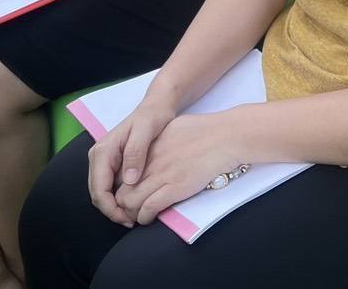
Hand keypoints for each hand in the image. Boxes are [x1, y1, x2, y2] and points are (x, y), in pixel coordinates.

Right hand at [87, 95, 177, 226]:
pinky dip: (118, 197)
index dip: (111, 208)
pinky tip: (134, 202)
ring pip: (102, 191)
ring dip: (114, 206)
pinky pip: (110, 185)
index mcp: (103, 151)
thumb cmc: (153, 116)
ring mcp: (104, 159)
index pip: (99, 189)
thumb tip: (129, 180)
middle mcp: (98, 156)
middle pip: (97, 193)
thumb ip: (136, 153)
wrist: (156, 105)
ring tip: (133, 216)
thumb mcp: (146, 130)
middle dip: (111, 211)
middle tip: (131, 222)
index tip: (127, 219)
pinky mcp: (112, 162)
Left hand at [113, 112, 247, 226]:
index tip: (128, 192)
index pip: (122, 171)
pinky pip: (148, 208)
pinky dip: (144, 217)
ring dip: (131, 213)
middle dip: (122, 203)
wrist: (226, 136)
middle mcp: (150, 162)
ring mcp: (161, 175)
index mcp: (150, 146)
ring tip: (137, 217)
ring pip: (130, 202)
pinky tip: (148, 219)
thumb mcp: (175, 129)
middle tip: (129, 210)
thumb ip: (161, 141)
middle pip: (121, 188)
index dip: (122, 185)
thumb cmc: (207, 130)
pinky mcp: (174, 188)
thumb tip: (158, 149)